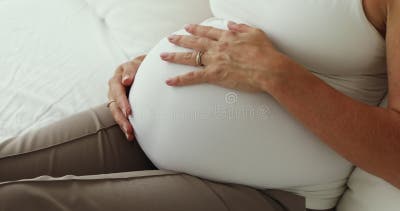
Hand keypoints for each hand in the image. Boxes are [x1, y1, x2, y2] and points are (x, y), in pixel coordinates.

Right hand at [108, 55, 145, 140]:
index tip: (128, 111)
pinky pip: (121, 117)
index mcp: (115, 80)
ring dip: (123, 125)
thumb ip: (130, 71)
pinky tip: (131, 137)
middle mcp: (113, 91)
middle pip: (115, 106)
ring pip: (117, 114)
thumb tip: (126, 80)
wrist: (140, 69)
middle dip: (121, 118)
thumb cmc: (138, 66)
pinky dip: (125, 126)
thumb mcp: (134, 65)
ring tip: (130, 135)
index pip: (117, 91)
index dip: (122, 102)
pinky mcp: (120, 107)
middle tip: (129, 128)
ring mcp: (115, 100)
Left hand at [161, 22, 288, 91]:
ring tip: (164, 55)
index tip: (189, 27)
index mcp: (227, 37)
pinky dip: (180, 79)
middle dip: (181, 39)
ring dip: (175, 55)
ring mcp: (214, 60)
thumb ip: (241, 27)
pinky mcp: (214, 75)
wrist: (269, 68)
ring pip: (190, 57)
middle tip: (171, 38)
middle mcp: (218, 47)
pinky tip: (170, 81)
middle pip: (195, 42)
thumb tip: (232, 24)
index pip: (207, 31)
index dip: (196, 29)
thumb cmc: (266, 53)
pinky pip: (193, 77)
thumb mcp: (255, 33)